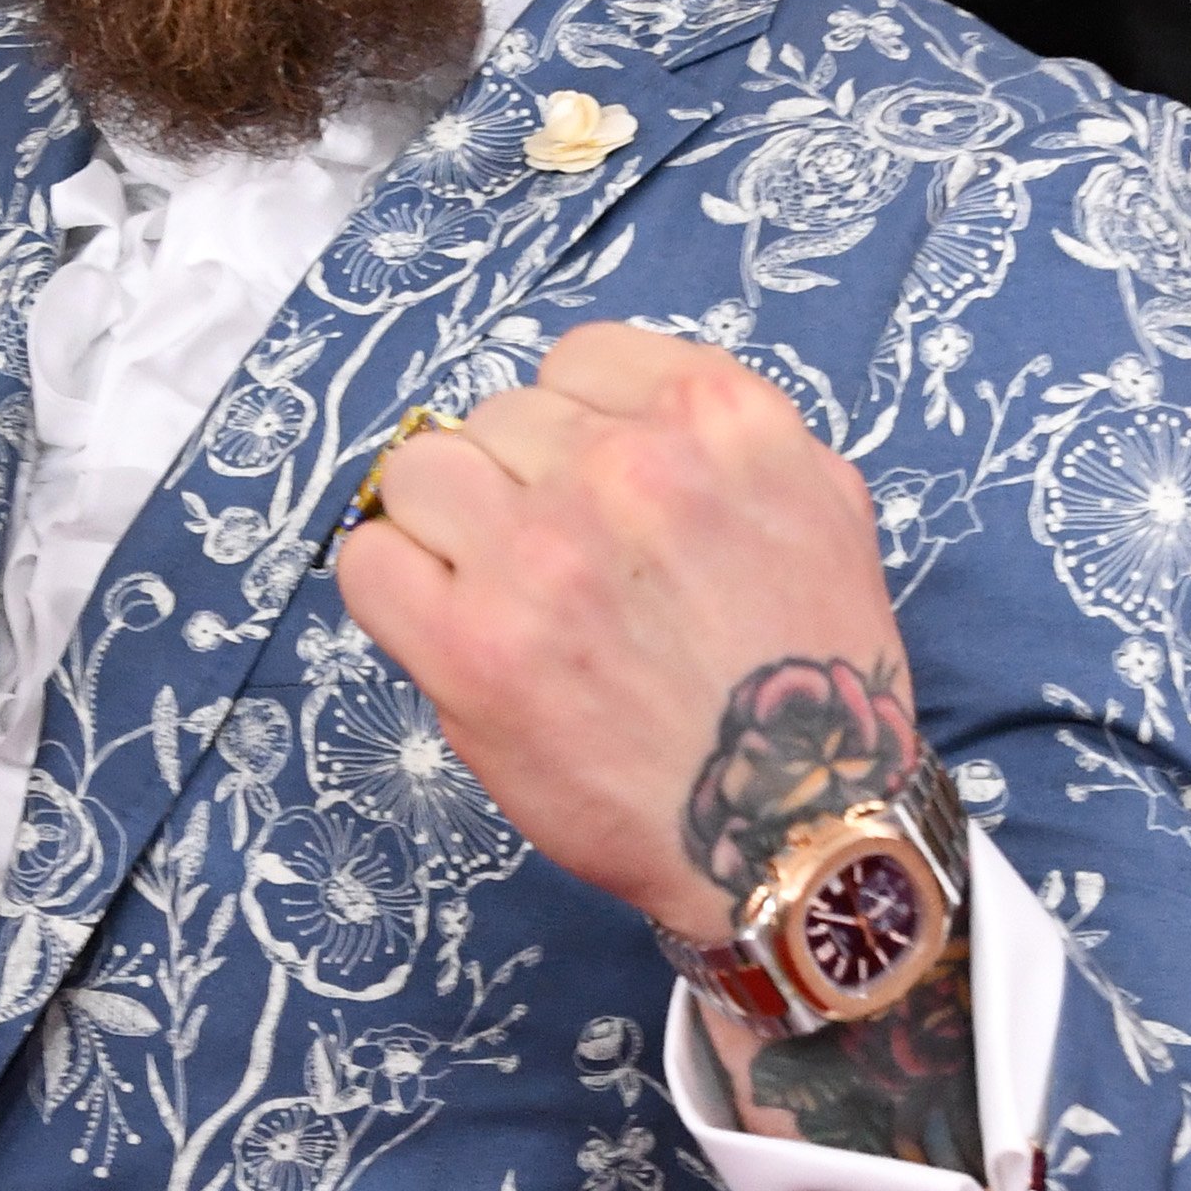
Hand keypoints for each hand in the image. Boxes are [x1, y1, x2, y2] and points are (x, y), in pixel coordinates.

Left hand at [331, 323, 907, 937]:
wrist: (793, 832)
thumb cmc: (805, 683)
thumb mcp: (821, 509)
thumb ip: (724, 436)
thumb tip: (608, 408)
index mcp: (719, 419)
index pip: (577, 359)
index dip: (574, 429)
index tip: (591, 492)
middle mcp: (627, 467)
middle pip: (495, 417)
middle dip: (517, 486)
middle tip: (560, 572)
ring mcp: (543, 553)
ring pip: (420, 471)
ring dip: (448, 528)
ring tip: (500, 597)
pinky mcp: (473, 645)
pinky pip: (369, 560)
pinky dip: (395, 589)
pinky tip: (448, 631)